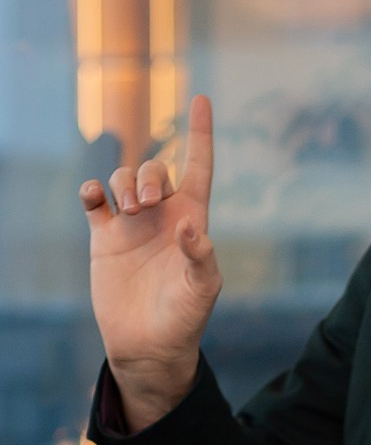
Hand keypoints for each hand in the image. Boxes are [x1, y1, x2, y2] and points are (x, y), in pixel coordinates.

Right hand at [81, 95, 220, 429]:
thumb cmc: (186, 316)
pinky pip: (94, 201)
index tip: (201, 99)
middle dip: (149, 174)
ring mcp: (131, 223)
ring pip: (124, 177)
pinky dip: (92, 191)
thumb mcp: (204, 288)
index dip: (200, 133)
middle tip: (146, 204)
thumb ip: (201, 256)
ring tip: (128, 209)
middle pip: (156, 168)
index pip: (199, 165)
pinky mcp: (104, 237)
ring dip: (124, 181)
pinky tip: (94, 197)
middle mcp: (162, 213)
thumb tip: (188, 225)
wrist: (149, 344)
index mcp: (193, 216)